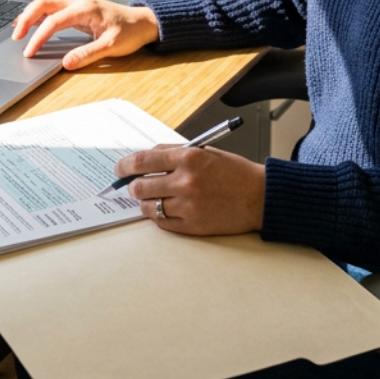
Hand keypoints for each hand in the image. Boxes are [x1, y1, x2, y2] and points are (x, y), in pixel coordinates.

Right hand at [12, 0, 159, 69]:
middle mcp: (78, 1)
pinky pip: (53, 6)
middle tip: (16, 37)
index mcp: (85, 9)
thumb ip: (88, 54)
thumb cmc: (130, 32)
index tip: (30, 52)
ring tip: (18, 30)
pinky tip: (32, 23)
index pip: (53, 21)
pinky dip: (39, 14)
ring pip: (46, 2)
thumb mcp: (111, 46)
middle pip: (43, 2)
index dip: (39, 37)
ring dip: (30, 14)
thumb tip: (66, 63)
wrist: (144, 22)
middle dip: (26, 18)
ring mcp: (77, 2)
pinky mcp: (78, 7)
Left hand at [118, 144, 264, 236]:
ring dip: (144, 202)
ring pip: (148, 206)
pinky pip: (162, 223)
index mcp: (188, 157)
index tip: (119, 169)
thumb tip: (143, 159)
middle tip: (133, 186)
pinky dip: (158, 216)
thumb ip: (173, 153)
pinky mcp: (193, 226)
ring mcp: (189, 206)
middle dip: (132, 186)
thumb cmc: (233, 172)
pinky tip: (165, 209)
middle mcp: (186, 181)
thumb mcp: (204, 152)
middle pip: (140, 186)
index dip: (124, 166)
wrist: (260, 196)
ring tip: (150, 199)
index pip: (141, 161)